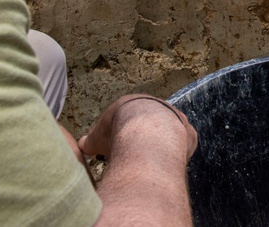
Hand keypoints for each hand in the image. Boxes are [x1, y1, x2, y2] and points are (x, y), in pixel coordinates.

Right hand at [78, 94, 197, 163]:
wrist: (146, 130)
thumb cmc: (117, 132)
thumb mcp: (97, 137)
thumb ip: (91, 141)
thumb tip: (80, 145)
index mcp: (135, 105)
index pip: (131, 121)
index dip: (124, 136)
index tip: (121, 150)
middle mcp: (159, 108)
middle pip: (152, 127)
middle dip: (144, 142)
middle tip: (136, 158)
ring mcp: (177, 119)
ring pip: (170, 135)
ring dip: (161, 148)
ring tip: (150, 164)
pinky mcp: (189, 134)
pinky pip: (184, 144)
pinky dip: (176, 154)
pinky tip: (167, 163)